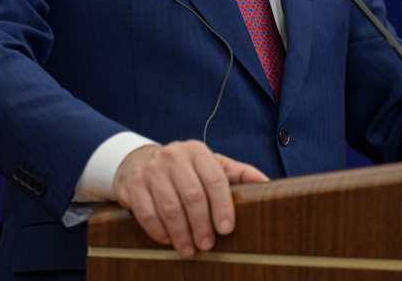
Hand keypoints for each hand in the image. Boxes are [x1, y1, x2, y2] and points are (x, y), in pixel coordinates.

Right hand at [112, 140, 268, 256]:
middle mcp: (174, 156)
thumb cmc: (183, 169)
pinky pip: (147, 213)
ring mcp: (151, 170)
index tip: (226, 229)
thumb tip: (267, 184)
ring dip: (182, 233)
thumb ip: (238, 174)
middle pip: (193, 196)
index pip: (214, 178)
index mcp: (197, 151)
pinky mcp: (133, 185)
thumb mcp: (210, 165)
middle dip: (202, 225)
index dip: (222, 206)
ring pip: (170, 207)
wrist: (138, 162)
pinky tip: (168, 239)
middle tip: (207, 245)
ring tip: (189, 249)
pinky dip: (160, 231)